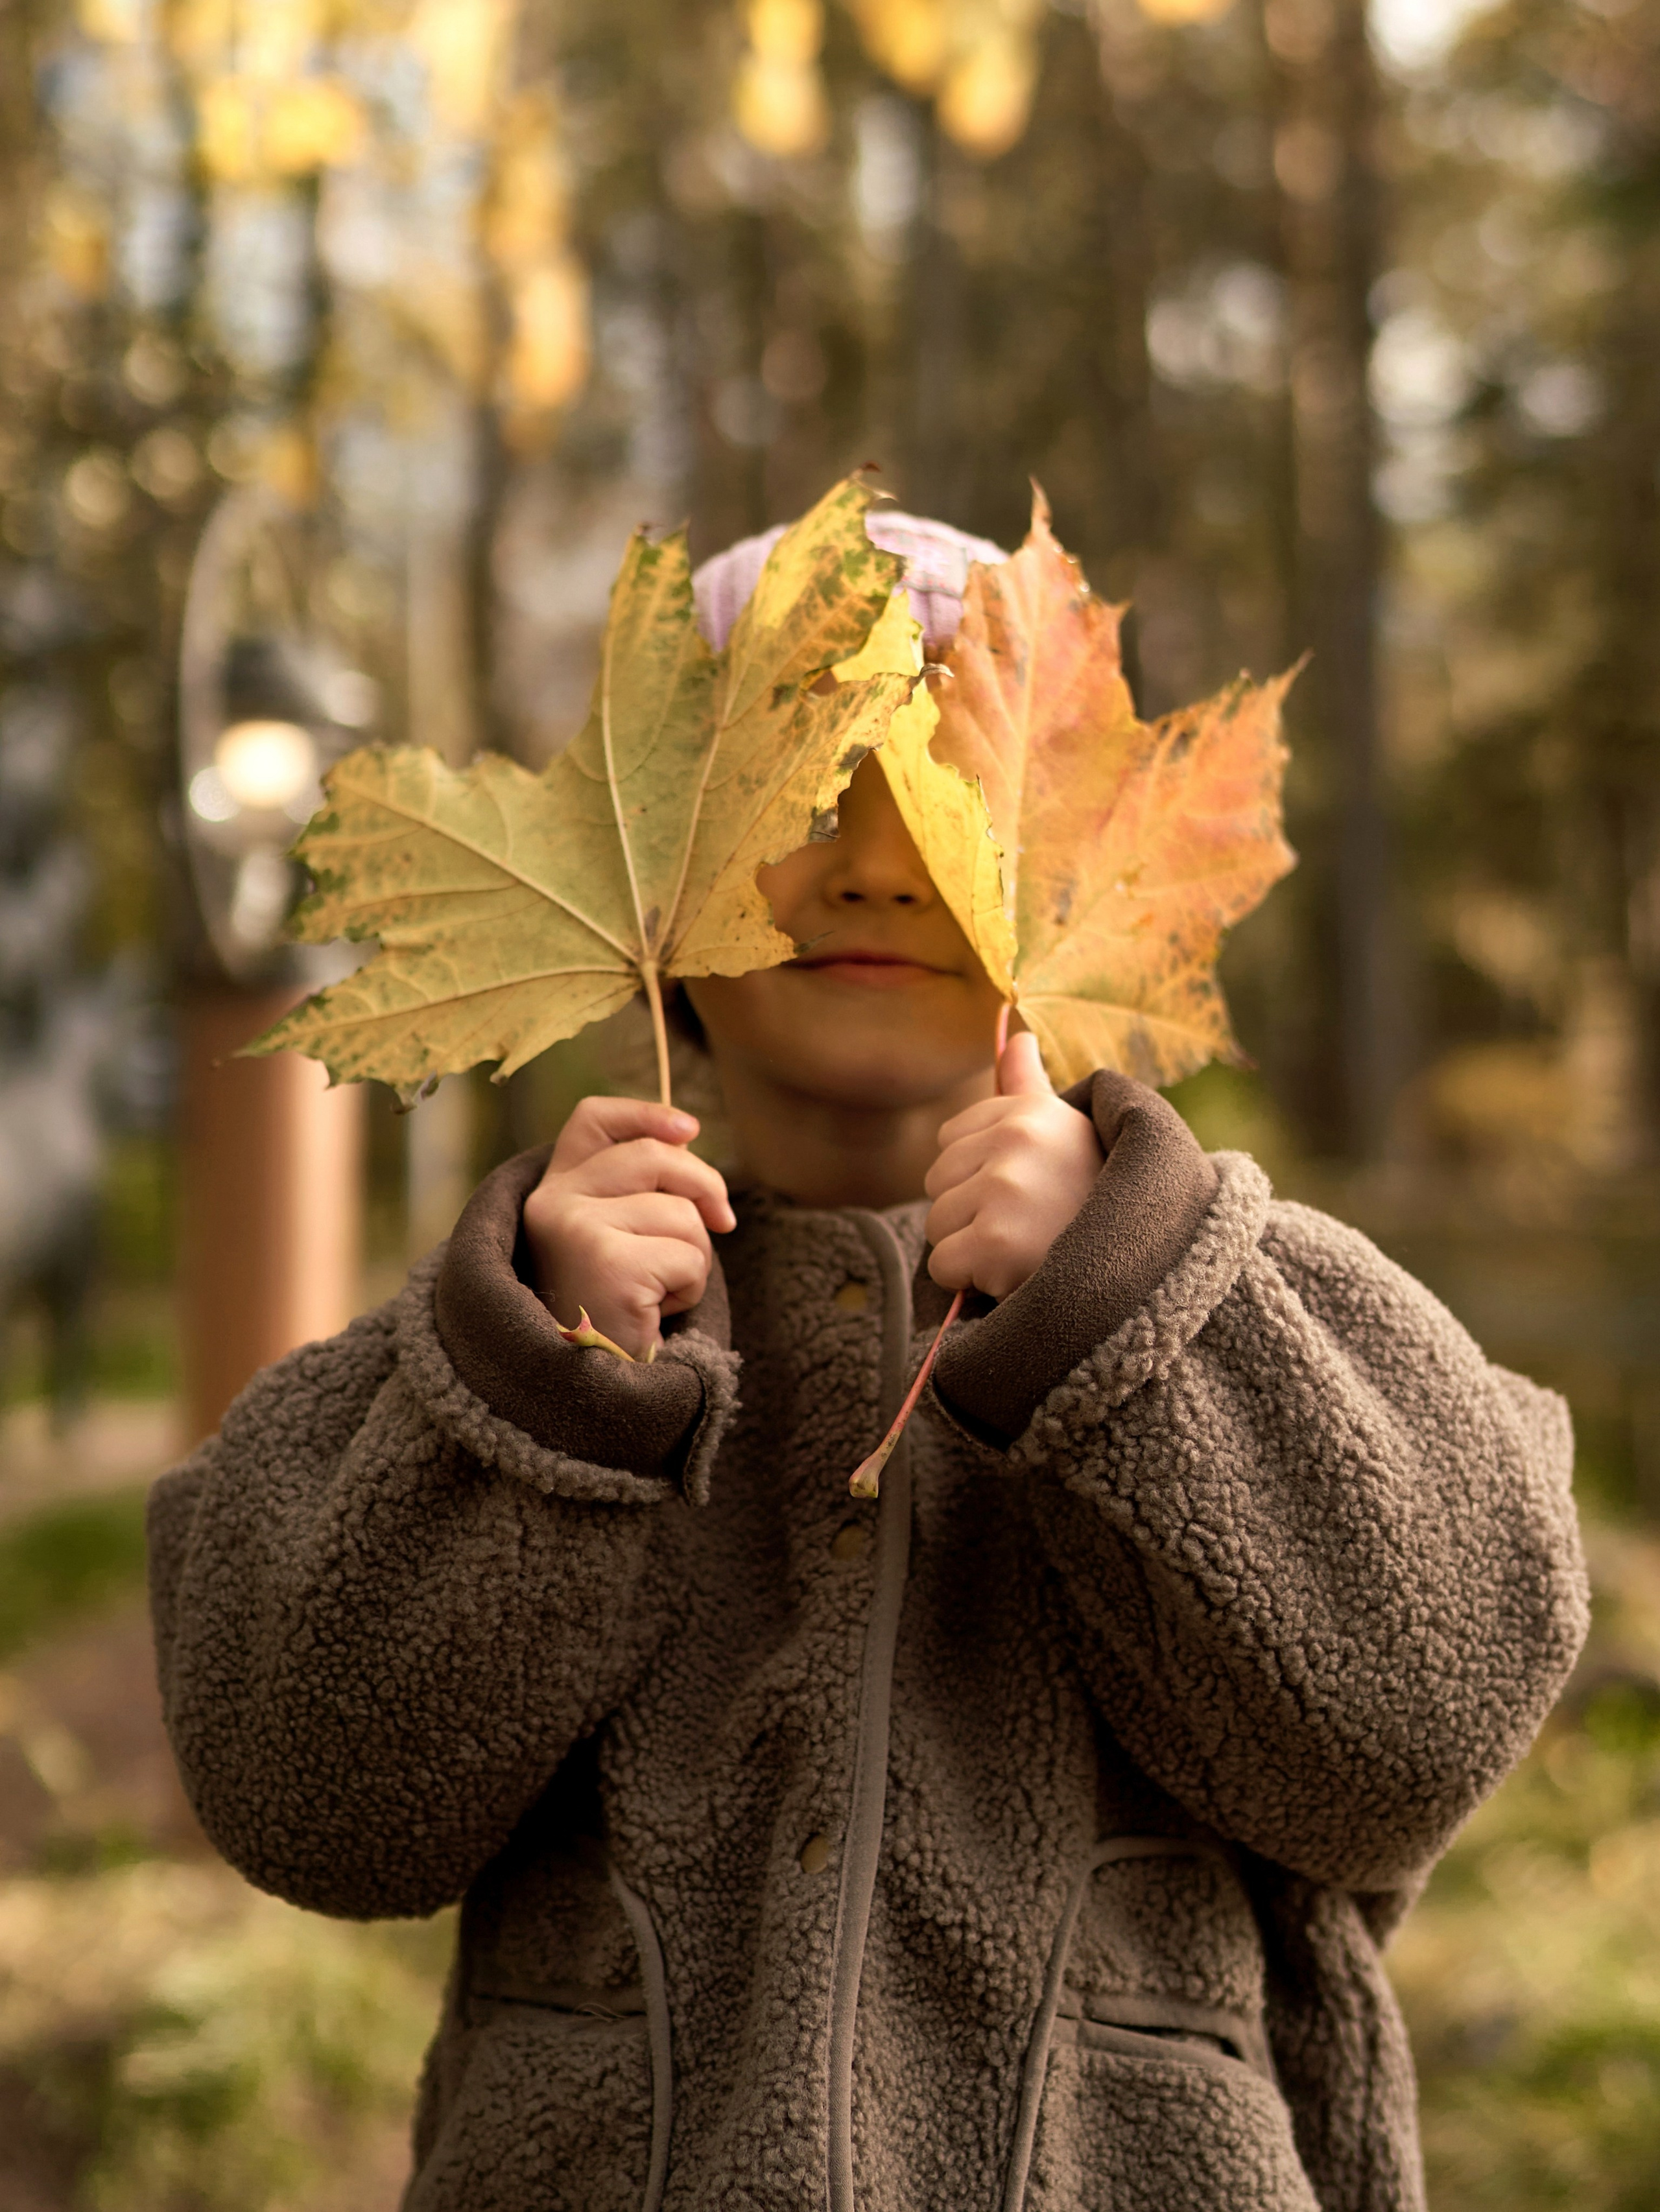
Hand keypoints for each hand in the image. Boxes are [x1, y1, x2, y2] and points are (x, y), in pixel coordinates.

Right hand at [522, 1098, 734, 1360]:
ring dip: (692, 1257)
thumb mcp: (619, 1238)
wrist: (586, 1391)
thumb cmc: (612, 1311)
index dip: (646, 1114)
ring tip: (656, 1292)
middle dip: (704, 1188)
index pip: (592, 1121)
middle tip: (722, 1224)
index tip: (689, 1129)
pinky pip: (689, 1257)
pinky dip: (690, 1289)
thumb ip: (640, 1190)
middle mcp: (551, 1204)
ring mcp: (574, 1230)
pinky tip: (654, 1312)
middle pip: (654, 1156)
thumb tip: (689, 1140)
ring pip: (682, 1213)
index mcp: (551, 1192)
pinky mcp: (608, 1264)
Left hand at [924, 1032, 1103, 1300]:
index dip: (979, 1172)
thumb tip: (1016, 1036)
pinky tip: (1014, 1276)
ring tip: (1025, 1249)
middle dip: (970, 1209)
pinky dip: (970, 1282)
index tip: (1027, 1187)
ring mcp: (1007, 1188)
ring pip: (936, 1223)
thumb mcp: (1065, 1131)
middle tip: (1027, 1224)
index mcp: (1032, 1109)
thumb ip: (1028, 1085)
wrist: (1136, 1271)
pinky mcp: (996, 1242)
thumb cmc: (1088, 1199)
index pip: (950, 1139)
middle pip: (937, 1180)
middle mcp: (1019, 1139)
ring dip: (970, 1247)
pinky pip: (943, 1265)